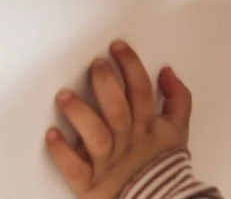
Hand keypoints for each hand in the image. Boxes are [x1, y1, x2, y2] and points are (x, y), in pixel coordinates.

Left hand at [45, 41, 192, 198]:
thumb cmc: (159, 165)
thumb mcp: (176, 131)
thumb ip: (178, 99)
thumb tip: (167, 72)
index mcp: (146, 127)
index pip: (141, 90)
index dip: (130, 66)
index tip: (116, 47)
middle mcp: (127, 142)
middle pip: (118, 109)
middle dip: (106, 84)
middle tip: (96, 65)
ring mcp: (108, 163)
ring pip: (95, 136)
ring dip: (79, 114)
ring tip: (64, 96)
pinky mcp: (90, 184)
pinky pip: (75, 168)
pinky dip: (63, 153)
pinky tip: (52, 135)